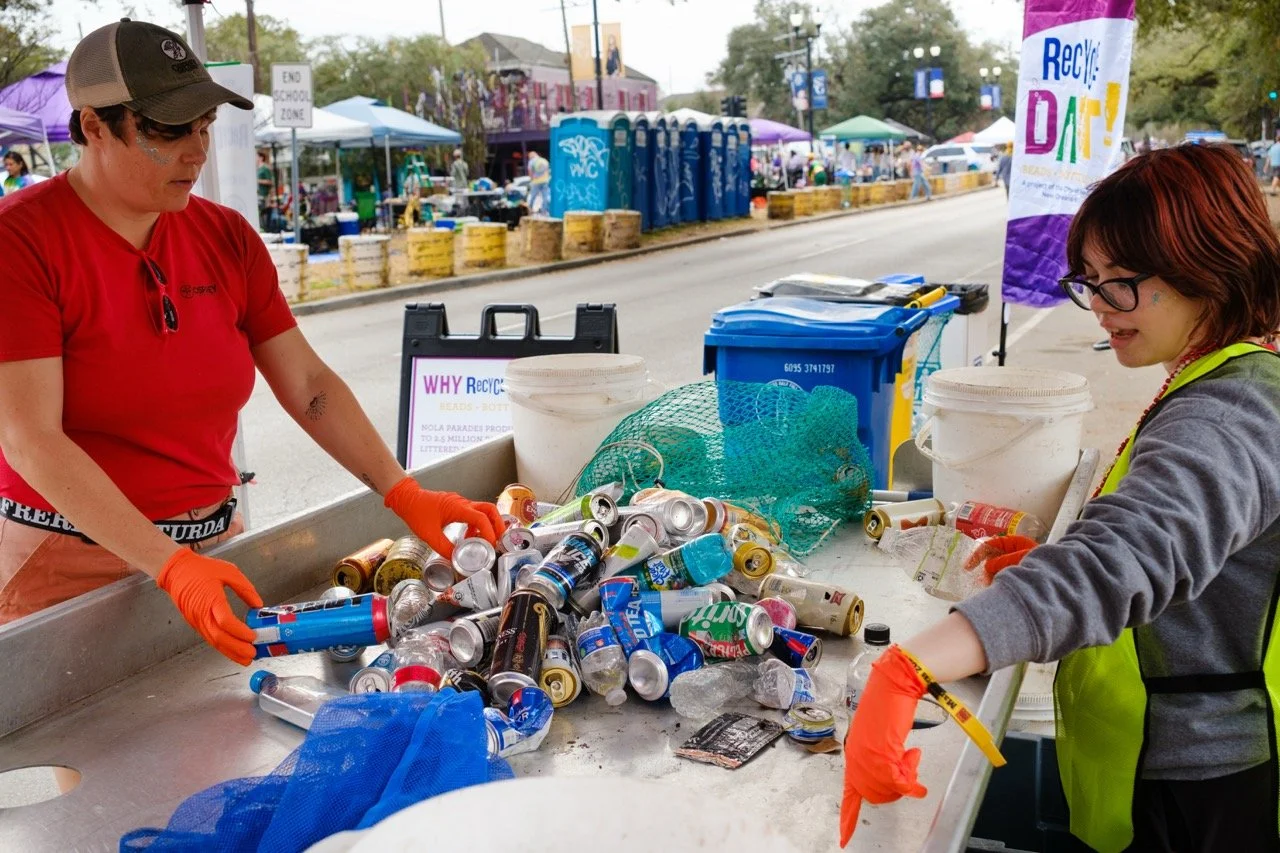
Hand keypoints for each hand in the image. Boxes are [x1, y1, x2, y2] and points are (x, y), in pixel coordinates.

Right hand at [157, 549, 262, 665]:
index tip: (253, 636)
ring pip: (213, 641)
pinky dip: (221, 647)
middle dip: (237, 648)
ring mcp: (196, 620)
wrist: (176, 571)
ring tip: (246, 659)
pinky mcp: (195, 623)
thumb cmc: (202, 569)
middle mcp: (202, 613)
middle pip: (219, 636)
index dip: (240, 631)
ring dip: (230, 652)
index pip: (225, 621)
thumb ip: (245, 589)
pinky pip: (209, 638)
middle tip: (252, 654)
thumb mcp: (229, 572)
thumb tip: (259, 605)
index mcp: (211, 598)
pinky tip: (232, 651)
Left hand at [383, 477, 503, 559]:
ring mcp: (461, 504)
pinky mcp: (457, 506)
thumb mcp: (429, 534)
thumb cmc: (416, 512)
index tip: (491, 545)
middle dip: (498, 525)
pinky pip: (473, 514)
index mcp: (457, 508)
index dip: (489, 532)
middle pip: (490, 510)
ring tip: (487, 542)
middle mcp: (462, 503)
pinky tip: (469, 537)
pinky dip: (476, 526)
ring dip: (488, 526)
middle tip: (499, 540)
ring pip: (484, 511)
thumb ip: (444, 548)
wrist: (406, 498)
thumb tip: (455, 560)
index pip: (481, 518)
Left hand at [840, 645, 928, 846]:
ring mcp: (866, 754)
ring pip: (888, 788)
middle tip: (909, 767)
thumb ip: (880, 758)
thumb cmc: (889, 706)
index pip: (849, 794)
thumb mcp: (881, 738)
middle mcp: (855, 757)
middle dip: (896, 789)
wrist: (893, 683)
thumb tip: (892, 778)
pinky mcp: (880, 750)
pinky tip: (916, 766)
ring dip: (907, 778)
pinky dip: (912, 780)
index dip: (848, 819)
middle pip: (875, 795)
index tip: (844, 839)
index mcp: (853, 754)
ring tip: (911, 755)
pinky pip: (898, 780)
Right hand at [964, 534, 1038, 583]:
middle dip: (986, 569)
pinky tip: (1001, 589)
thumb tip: (988, 566)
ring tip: (996, 586)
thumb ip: (1004, 561)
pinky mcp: (1017, 575)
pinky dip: (999, 583)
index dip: (978, 554)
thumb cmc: (1045, 564)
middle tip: (984, 581)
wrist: (1063, 579)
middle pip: (991, 558)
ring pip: (996, 570)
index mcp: (1014, 542)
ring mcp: (1014, 564)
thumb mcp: (1023, 558)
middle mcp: (1012, 552)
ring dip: (993, 578)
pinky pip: (1002, 578)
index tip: (968, 567)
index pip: (991, 544)